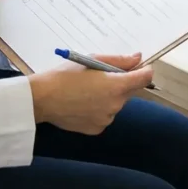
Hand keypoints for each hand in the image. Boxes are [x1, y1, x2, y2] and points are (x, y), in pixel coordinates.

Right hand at [28, 53, 154, 134]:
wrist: (42, 99)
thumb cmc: (65, 75)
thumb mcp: (92, 60)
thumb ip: (119, 60)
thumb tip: (138, 59)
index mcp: (117, 86)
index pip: (145, 78)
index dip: (144, 70)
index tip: (138, 67)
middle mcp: (116, 105)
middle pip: (130, 91)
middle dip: (121, 83)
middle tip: (100, 77)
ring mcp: (107, 119)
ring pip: (116, 104)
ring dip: (109, 97)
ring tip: (86, 92)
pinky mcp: (97, 129)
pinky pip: (105, 116)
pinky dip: (99, 110)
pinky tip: (82, 104)